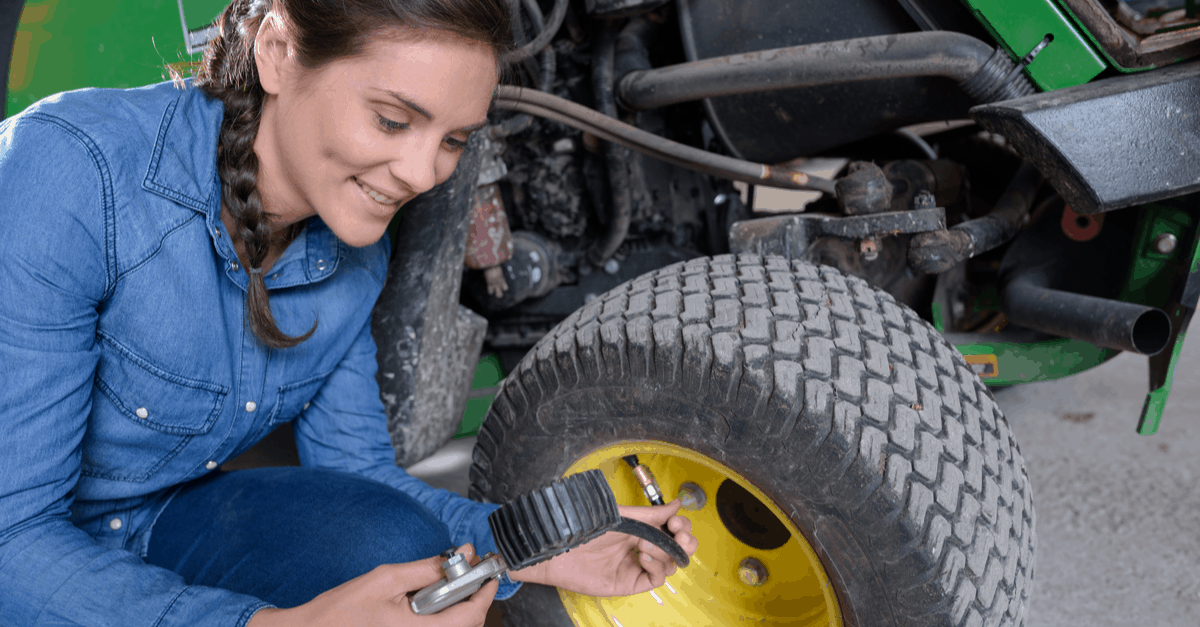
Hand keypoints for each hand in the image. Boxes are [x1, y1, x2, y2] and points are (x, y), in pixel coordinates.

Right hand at [247, 544, 497, 626]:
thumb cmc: (341, 611)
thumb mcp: (387, 578)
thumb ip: (426, 568)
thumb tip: (460, 556)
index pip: (471, 616)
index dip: (485, 592)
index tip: (489, 573)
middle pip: (466, 625)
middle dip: (472, 598)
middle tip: (466, 574)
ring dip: (457, 607)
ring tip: (443, 585)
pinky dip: (441, 616)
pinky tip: (426, 602)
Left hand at [509, 499, 697, 596]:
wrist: (561, 549)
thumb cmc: (584, 528)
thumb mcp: (623, 516)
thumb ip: (652, 513)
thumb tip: (676, 504)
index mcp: (639, 528)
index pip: (671, 529)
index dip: (681, 526)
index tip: (678, 523)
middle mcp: (639, 546)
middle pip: (676, 549)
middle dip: (685, 542)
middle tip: (680, 537)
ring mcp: (635, 565)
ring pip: (669, 564)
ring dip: (665, 553)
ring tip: (645, 546)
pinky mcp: (629, 582)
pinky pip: (656, 579)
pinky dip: (657, 568)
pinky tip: (643, 557)